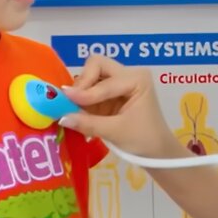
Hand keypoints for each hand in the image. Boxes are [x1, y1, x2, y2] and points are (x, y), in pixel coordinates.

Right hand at [60, 55, 178, 157]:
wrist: (156, 152)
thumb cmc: (144, 139)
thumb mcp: (116, 132)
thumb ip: (88, 123)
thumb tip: (61, 117)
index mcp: (137, 79)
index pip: (105, 81)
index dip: (85, 91)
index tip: (67, 99)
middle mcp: (128, 74)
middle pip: (97, 65)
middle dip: (83, 82)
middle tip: (71, 100)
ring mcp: (118, 82)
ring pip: (91, 74)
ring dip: (81, 90)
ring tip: (73, 108)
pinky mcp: (109, 93)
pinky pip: (90, 88)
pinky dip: (81, 98)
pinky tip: (76, 111)